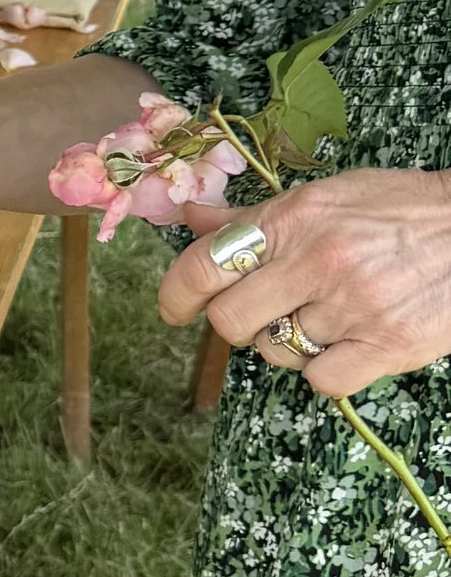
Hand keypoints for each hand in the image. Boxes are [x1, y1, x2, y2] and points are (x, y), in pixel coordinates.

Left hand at [161, 168, 450, 395]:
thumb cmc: (401, 210)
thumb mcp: (327, 196)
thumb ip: (256, 215)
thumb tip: (191, 216)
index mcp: (295, 217)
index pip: (204, 263)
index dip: (176, 294)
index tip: (174, 308)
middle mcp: (317, 260)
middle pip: (229, 320)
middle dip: (238, 322)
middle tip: (266, 312)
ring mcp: (352, 305)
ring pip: (275, 351)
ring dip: (288, 343)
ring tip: (325, 317)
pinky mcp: (386, 345)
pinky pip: (321, 380)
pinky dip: (326, 370)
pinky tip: (349, 344)